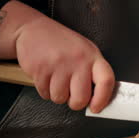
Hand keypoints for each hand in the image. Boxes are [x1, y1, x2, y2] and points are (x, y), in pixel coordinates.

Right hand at [0, 1, 114, 112]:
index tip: (96, 108)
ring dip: (57, 95)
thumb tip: (99, 99)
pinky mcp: (40, 69)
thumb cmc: (62, 44)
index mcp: (93, 56)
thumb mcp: (85, 51)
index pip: (106, 81)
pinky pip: (45, 94)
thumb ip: (93, 72)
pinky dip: (45, 90)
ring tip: (56, 80)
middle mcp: (78, 60)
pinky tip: (46, 77)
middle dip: (75, 103)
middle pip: (81, 98)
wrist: (32, 29)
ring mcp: (59, 65)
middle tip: (72, 95)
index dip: (103, 99)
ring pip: (60, 98)